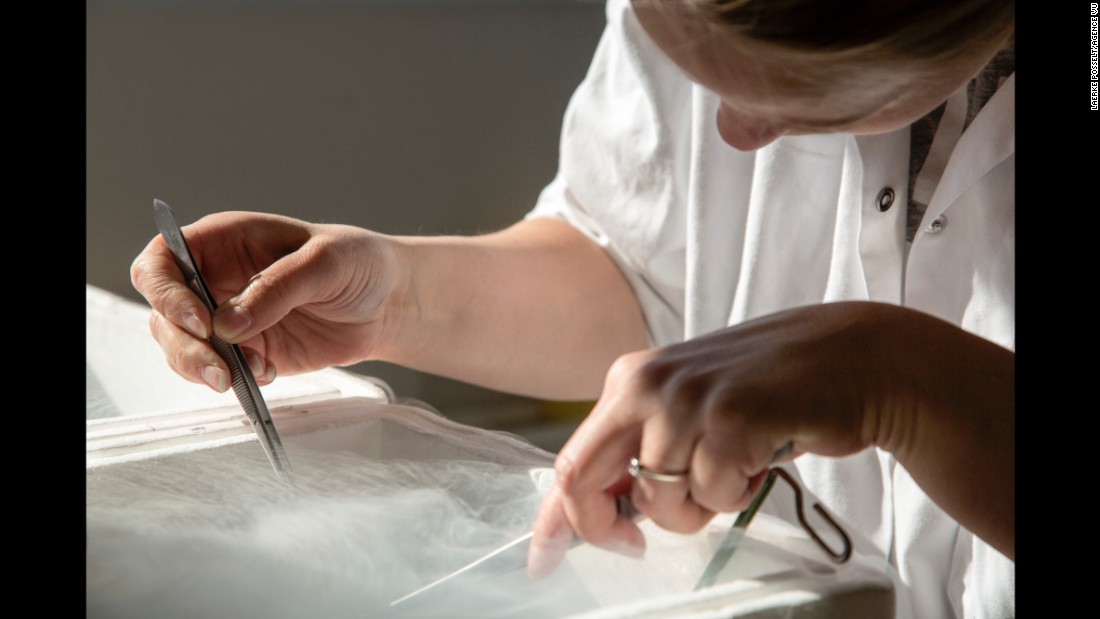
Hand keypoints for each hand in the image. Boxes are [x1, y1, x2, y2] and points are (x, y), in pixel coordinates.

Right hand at [131, 211, 407, 391]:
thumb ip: (277, 288)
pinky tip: (267, 374)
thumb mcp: (325, 263)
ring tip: (243, 375)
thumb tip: (228, 323)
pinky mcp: (245, 350)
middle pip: (163, 313)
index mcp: (224, 242)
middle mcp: (215, 279)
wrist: (387, 303)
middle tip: (220, 369)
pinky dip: (231, 380)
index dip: (166, 292)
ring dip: (202, 368)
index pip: (162, 261)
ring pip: (181, 347)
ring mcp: (226, 318)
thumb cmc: (358, 263)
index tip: (199, 321)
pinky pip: (216, 370)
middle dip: (184, 345)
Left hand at [528, 301, 1014, 575]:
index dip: (557, 518)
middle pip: (590, 481)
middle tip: (651, 531)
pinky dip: (740, 491)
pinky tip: (760, 453)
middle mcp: (646, 384)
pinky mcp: (730, 419)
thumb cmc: (769, 389)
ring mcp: (687, 400)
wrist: (850, 357)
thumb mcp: (690, 405)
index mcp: (630, 379)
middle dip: (614, 524)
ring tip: (736, 460)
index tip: (544, 557)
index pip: (572, 458)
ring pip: (662, 502)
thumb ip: (644, 447)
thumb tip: (608, 509)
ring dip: (704, 501)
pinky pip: (715, 495)